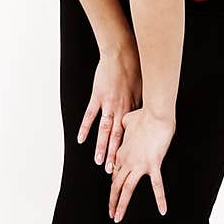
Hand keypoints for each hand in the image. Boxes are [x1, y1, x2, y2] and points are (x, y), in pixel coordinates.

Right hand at [76, 41, 141, 171]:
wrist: (122, 53)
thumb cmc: (134, 68)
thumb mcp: (141, 87)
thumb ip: (139, 102)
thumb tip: (142, 114)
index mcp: (131, 108)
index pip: (129, 134)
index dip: (127, 149)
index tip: (127, 161)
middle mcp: (120, 109)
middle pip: (117, 137)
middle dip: (114, 154)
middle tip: (111, 170)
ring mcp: (107, 104)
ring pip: (104, 131)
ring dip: (101, 147)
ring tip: (98, 161)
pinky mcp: (97, 97)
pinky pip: (90, 116)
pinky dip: (85, 128)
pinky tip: (81, 140)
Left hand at [109, 107, 174, 222]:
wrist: (155, 114)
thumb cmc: (144, 115)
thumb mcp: (129, 120)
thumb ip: (126, 125)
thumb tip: (127, 122)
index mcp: (121, 152)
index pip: (115, 173)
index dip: (114, 184)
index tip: (116, 193)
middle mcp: (126, 161)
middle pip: (116, 185)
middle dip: (112, 201)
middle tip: (111, 214)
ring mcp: (138, 164)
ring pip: (127, 189)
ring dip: (121, 205)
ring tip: (118, 218)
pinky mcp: (153, 165)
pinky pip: (157, 186)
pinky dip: (160, 199)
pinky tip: (163, 211)